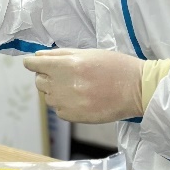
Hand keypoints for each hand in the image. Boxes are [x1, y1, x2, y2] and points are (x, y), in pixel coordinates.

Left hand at [23, 48, 144, 123]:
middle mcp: (62, 84)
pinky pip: (58, 110)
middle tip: (64, 75)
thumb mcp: (87, 53)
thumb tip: (38, 56)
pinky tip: (80, 99)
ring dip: (55, 91)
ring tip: (76, 87)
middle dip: (46, 76)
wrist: (136, 89)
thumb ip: (59, 55)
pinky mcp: (73, 117)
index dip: (33, 63)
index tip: (33, 63)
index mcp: (65, 65)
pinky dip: (64, 104)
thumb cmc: (114, 66)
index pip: (33, 64)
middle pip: (38, 81)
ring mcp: (66, 102)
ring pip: (47, 96)